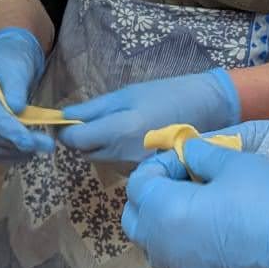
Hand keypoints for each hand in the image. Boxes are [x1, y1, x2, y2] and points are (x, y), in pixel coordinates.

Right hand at [0, 26, 52, 161]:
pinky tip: (21, 152)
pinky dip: (2, 155)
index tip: (30, 142)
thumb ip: (17, 88)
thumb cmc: (11, 63)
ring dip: (10, 153)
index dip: (9, 129)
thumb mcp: (17, 68)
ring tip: (35, 150)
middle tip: (46, 146)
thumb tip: (18, 110)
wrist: (0, 65)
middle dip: (17, 143)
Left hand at [58, 67, 240, 165]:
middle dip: (82, 138)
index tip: (69, 121)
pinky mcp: (142, 173)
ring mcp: (134, 168)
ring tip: (121, 127)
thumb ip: (92, 108)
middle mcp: (124, 156)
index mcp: (119, 131)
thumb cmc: (165, 95)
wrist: (205, 111)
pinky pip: (115, 164)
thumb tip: (63, 117)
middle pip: (84, 152)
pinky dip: (115, 153)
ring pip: (99, 159)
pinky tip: (133, 139)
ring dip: (99, 145)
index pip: (75, 140)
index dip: (66, 131)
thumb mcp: (126, 94)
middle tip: (96, 120)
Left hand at [123, 138, 268, 267]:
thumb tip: (186, 152)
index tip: (188, 160)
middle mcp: (163, 248)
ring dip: (167, 225)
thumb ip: (201, 155)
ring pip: (156, 247)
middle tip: (186, 183)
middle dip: (153, 197)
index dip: (160, 166)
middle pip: (136, 219)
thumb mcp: (236, 163)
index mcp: (165, 212)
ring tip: (202, 210)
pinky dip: (189, 250)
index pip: (139, 184)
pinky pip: (182, 267)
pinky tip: (220, 239)